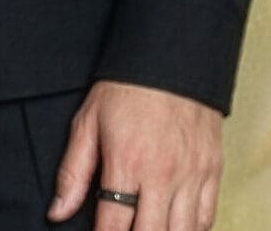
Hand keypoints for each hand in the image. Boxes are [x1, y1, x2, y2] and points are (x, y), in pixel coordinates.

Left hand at [48, 81, 222, 230]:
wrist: (171, 56)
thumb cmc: (126, 88)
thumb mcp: (88, 123)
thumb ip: (73, 172)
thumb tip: (58, 212)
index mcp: (128, 163)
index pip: (113, 226)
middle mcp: (163, 175)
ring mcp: (192, 175)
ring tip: (147, 228)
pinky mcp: (212, 171)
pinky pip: (206, 217)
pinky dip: (191, 230)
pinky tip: (175, 228)